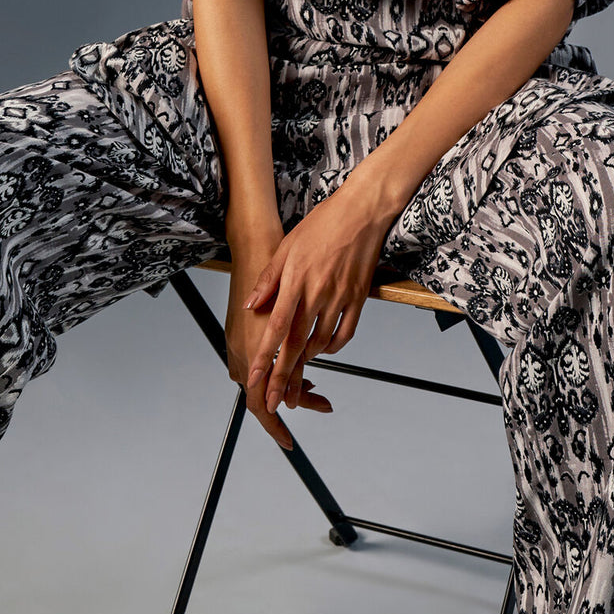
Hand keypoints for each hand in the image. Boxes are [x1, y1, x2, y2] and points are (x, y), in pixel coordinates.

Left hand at [243, 175, 390, 417]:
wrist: (362, 212)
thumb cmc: (322, 224)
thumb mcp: (287, 246)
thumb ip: (268, 279)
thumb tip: (251, 305)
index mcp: (296, 282)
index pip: (276, 328)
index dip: (265, 357)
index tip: (255, 379)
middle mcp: (317, 294)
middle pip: (297, 345)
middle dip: (283, 377)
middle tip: (275, 401)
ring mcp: (340, 298)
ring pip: (320, 342)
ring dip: (306, 363)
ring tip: (296, 376)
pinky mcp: (358, 299)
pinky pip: (345, 333)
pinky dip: (332, 347)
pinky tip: (323, 350)